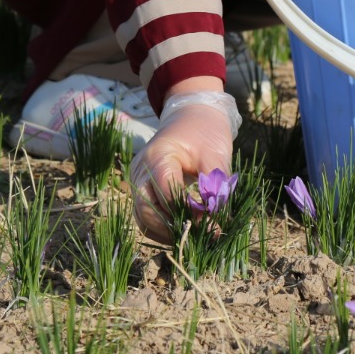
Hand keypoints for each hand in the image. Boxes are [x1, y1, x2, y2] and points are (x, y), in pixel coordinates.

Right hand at [129, 90, 241, 242]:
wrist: (192, 117)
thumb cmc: (205, 132)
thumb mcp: (215, 153)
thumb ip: (215, 184)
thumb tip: (216, 216)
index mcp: (157, 157)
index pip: (166, 193)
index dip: (187, 212)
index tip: (211, 222)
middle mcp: (141, 171)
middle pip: (147, 211)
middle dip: (174, 228)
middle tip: (203, 235)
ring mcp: (139, 182)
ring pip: (144, 219)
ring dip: (169, 232)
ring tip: (198, 236)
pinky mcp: (143, 191)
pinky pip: (148, 216)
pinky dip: (166, 227)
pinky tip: (188, 229)